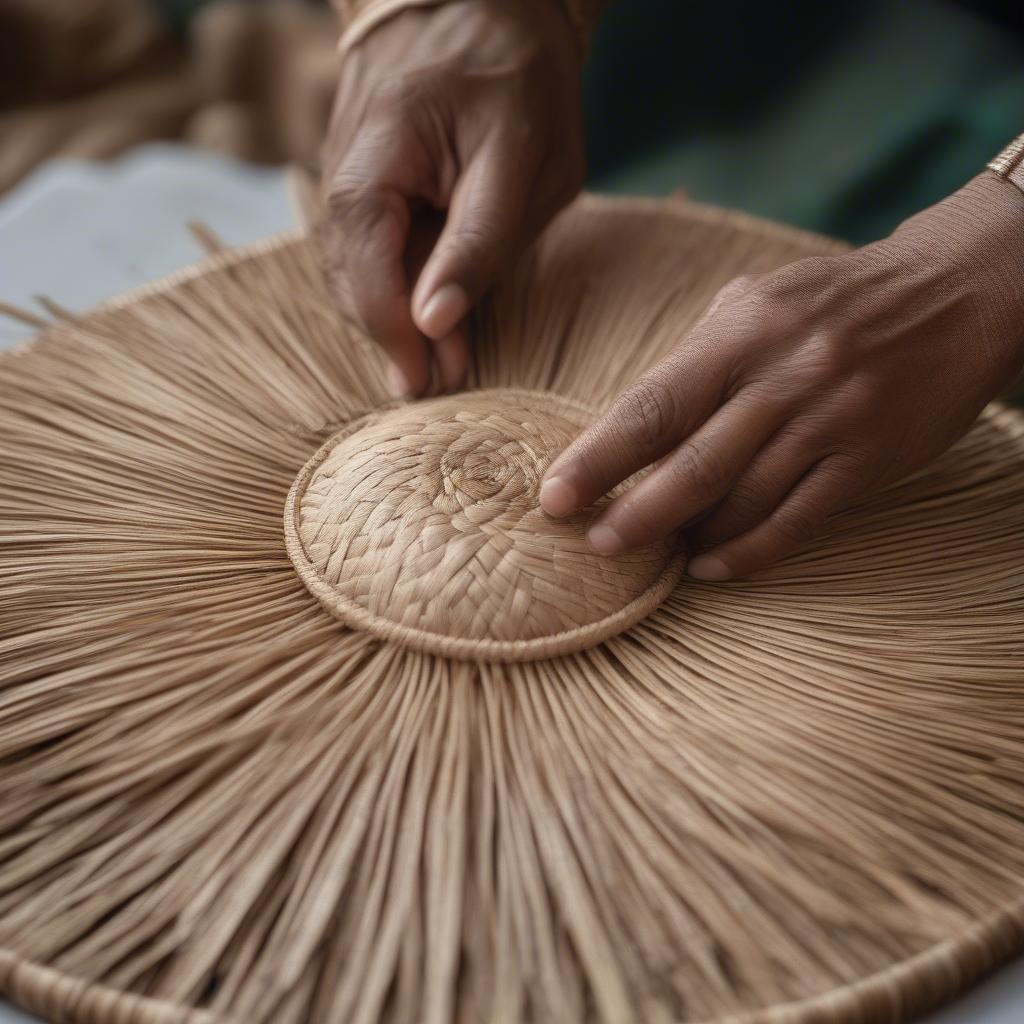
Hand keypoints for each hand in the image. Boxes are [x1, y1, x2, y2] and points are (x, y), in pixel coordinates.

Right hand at [320, 0, 584, 396]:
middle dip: (398, 341)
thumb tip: (436, 323)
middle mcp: (344, 182)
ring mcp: (352, 184)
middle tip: (446, 384)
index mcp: (371, 171)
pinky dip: (405, 288)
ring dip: (401, 321)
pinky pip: (378, 252)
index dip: (396, 342)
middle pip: (354, 286)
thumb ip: (478, 243)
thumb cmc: (511, 68)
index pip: (367, 280)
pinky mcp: (372, 189)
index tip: (430, 386)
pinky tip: (440, 312)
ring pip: (362, 275)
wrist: (483, 0)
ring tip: (449, 361)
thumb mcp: (518, 158)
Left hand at [540, 174, 1023, 579]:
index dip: (598, 457)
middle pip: (691, 463)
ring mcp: (832, 420)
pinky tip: (711, 568)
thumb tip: (633, 423)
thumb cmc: (832, 302)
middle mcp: (784, 376)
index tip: (555, 497)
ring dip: (690, 536)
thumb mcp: (756, 301)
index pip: (653, 404)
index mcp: (741, 331)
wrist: (956, 291)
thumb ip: (696, 358)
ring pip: (743, 500)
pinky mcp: (871, 459)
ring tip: (650, 556)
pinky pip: (798, 520)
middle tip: (595, 543)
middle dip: (634, 512)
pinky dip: (749, 552)